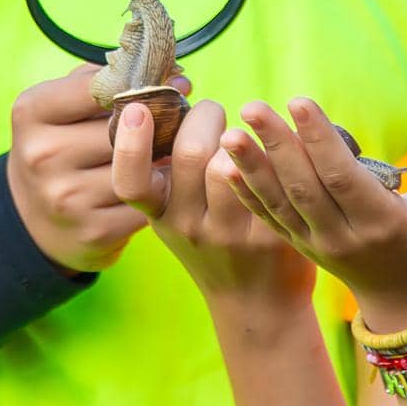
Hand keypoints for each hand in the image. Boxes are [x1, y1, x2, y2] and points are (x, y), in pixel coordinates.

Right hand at [5, 63, 190, 275]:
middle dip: (157, 122)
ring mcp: (66, 197)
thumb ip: (104, 81)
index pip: (98, 86)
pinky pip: (146, 204)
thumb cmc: (61, 147)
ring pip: (140, 167)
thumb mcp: (60, 108)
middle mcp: (43, 155)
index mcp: (32, 112)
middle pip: (123, 127)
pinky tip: (160, 186)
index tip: (165, 83)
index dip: (139, 83)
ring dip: (165, 159)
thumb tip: (175, 76)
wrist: (32, 222)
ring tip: (170, 151)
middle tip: (178, 118)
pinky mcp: (94, 231)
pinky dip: (160, 194)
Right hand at [110, 98, 315, 315]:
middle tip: (214, 113)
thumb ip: (169, 170)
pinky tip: (276, 141)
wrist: (256, 304)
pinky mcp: (271, 232)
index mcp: (160, 215)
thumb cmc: (213, 241)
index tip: (139, 109)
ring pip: (230, 162)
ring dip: (241, 131)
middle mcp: (189, 226)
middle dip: (206, 115)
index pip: (132, 181)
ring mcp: (230, 233)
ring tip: (244, 132)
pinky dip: (273, 147)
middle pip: (192, 152)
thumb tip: (161, 100)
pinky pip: (271, 174)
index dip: (130, 144)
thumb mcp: (177, 214)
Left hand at [219, 98, 406, 330]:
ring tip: (229, 133)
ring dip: (252, 168)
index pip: (342, 177)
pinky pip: (269, 219)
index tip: (299, 102)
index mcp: (380, 223)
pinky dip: (247, 194)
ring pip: (279, 203)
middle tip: (253, 106)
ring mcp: (316, 244)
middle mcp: (342, 237)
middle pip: (303, 187)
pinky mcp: (300, 245)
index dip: (319, 141)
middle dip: (276, 146)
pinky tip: (226, 166)